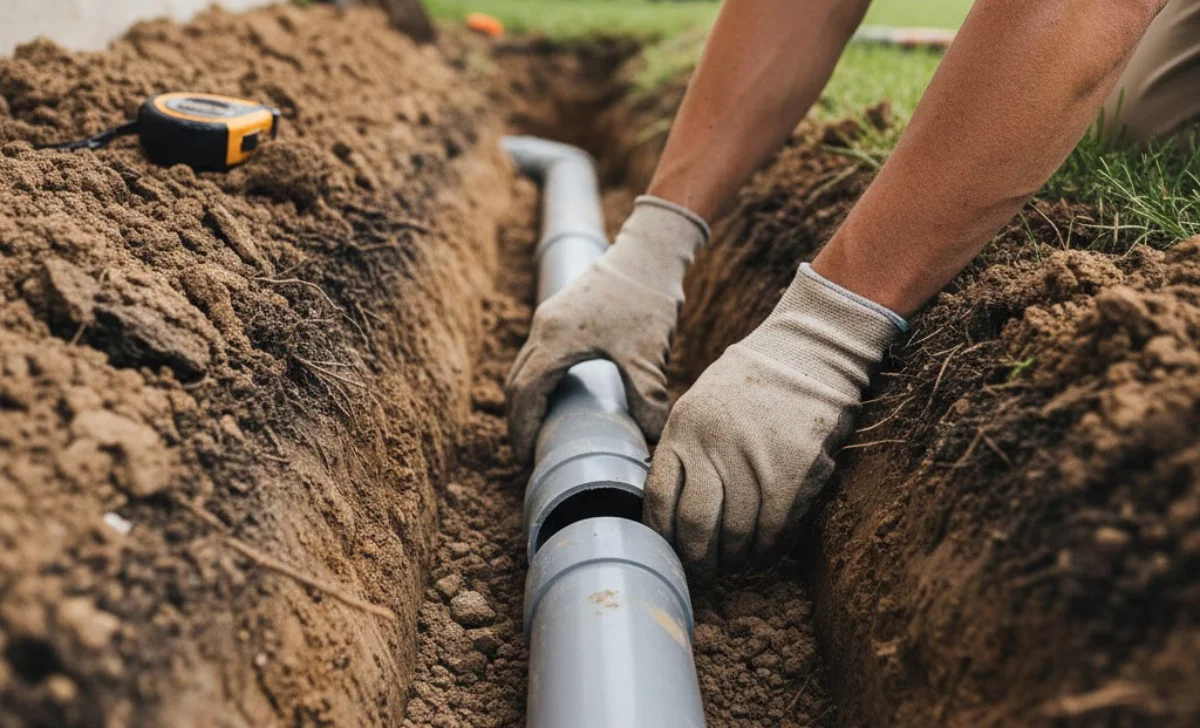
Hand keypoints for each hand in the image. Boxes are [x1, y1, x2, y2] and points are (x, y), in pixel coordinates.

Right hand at [505, 196, 709, 463]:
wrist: (648, 253)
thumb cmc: (647, 300)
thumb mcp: (649, 355)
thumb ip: (647, 398)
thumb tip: (652, 436)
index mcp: (556, 340)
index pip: (524, 394)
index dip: (522, 429)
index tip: (526, 457)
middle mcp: (544, 328)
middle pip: (516, 383)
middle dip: (519, 420)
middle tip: (529, 452)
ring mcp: (549, 318)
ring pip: (524, 367)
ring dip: (526, 400)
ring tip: (539, 429)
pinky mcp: (560, 313)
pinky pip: (537, 354)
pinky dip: (538, 380)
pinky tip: (557, 396)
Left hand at [643, 263, 905, 578]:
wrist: (810, 351)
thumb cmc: (752, 382)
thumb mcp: (700, 404)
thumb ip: (684, 451)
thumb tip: (668, 510)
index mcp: (683, 428)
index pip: (658, 497)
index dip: (661, 535)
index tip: (668, 553)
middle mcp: (713, 445)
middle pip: (694, 526)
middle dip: (697, 561)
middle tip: (702, 575)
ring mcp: (753, 459)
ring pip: (736, 534)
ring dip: (735, 559)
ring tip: (736, 563)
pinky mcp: (793, 471)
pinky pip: (773, 529)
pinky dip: (767, 549)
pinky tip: (764, 553)